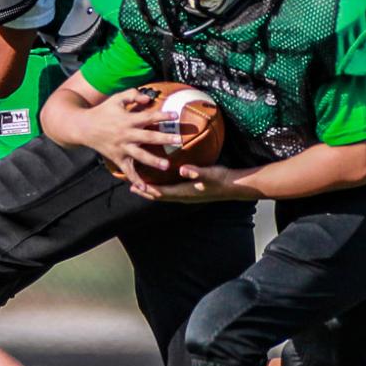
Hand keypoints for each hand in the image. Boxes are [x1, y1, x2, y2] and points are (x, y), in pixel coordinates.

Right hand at [79, 86, 176, 182]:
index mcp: (128, 120)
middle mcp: (126, 134)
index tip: (175, 115)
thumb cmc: (102, 111)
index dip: (162, 115)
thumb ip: (132, 95)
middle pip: (148, 137)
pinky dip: (136, 180)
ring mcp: (122, 148)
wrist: (83, 127)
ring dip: (153, 160)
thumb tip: (149, 99)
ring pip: (140, 156)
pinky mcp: (118, 158)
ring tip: (166, 165)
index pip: (148, 117)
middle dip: (164, 138)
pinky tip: (146, 188)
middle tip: (179, 140)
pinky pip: (127, 171)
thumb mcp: (115, 99)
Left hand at [126, 161, 247, 203]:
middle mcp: (184, 196)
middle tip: (131, 186)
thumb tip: (183, 170)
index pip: (160, 193)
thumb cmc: (221, 179)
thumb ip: (195, 172)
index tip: (133, 184)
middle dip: (145, 191)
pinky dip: (162, 188)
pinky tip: (161, 181)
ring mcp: (188, 195)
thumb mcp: (209, 173)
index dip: (146, 189)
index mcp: (184, 193)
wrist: (235, 186)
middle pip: (159, 195)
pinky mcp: (192, 192)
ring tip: (141, 184)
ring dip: (152, 190)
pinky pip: (172, 191)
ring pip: (165, 194)